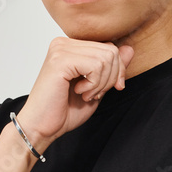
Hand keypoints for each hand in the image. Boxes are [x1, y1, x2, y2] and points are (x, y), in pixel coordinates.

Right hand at [18, 37, 134, 146]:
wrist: (41, 127)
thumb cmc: (64, 111)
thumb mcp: (97, 87)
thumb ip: (112, 68)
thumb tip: (130, 48)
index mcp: (71, 46)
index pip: (109, 47)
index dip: (116, 71)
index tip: (105, 90)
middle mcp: (63, 43)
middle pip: (110, 51)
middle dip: (110, 78)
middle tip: (93, 94)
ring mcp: (60, 49)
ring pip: (106, 58)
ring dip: (100, 83)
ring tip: (85, 94)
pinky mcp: (60, 60)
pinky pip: (96, 66)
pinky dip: (93, 84)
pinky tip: (79, 92)